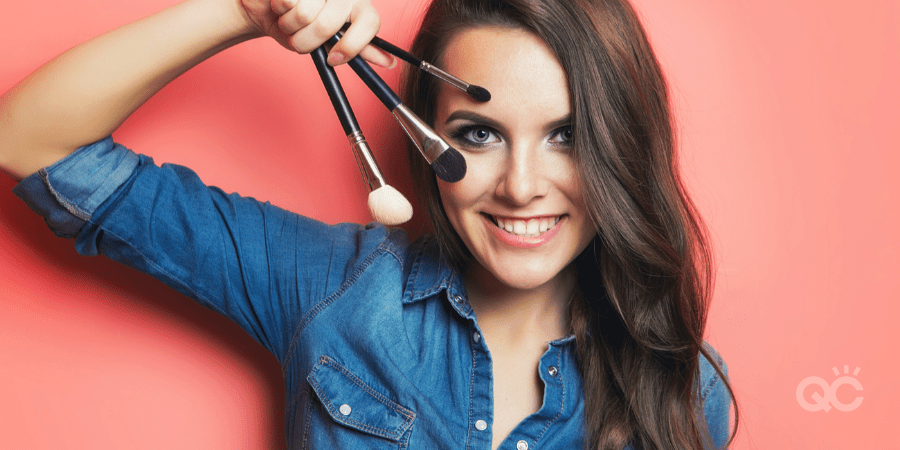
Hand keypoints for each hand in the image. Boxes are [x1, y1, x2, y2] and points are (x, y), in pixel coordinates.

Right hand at [237, 0, 394, 67]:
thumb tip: (390, 62)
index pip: (370, 22)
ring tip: (289, 20)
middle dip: (306, 41)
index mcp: (360, 6)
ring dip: (290, 27)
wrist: (271, 10)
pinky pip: (287, 2)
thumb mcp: (334, 42)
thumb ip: (359, 49)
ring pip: (305, 16)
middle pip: (328, 26)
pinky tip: (282, 6)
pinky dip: (279, 11)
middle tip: (300, 37)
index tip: (333, 59)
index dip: (352, 46)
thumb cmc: (305, 28)